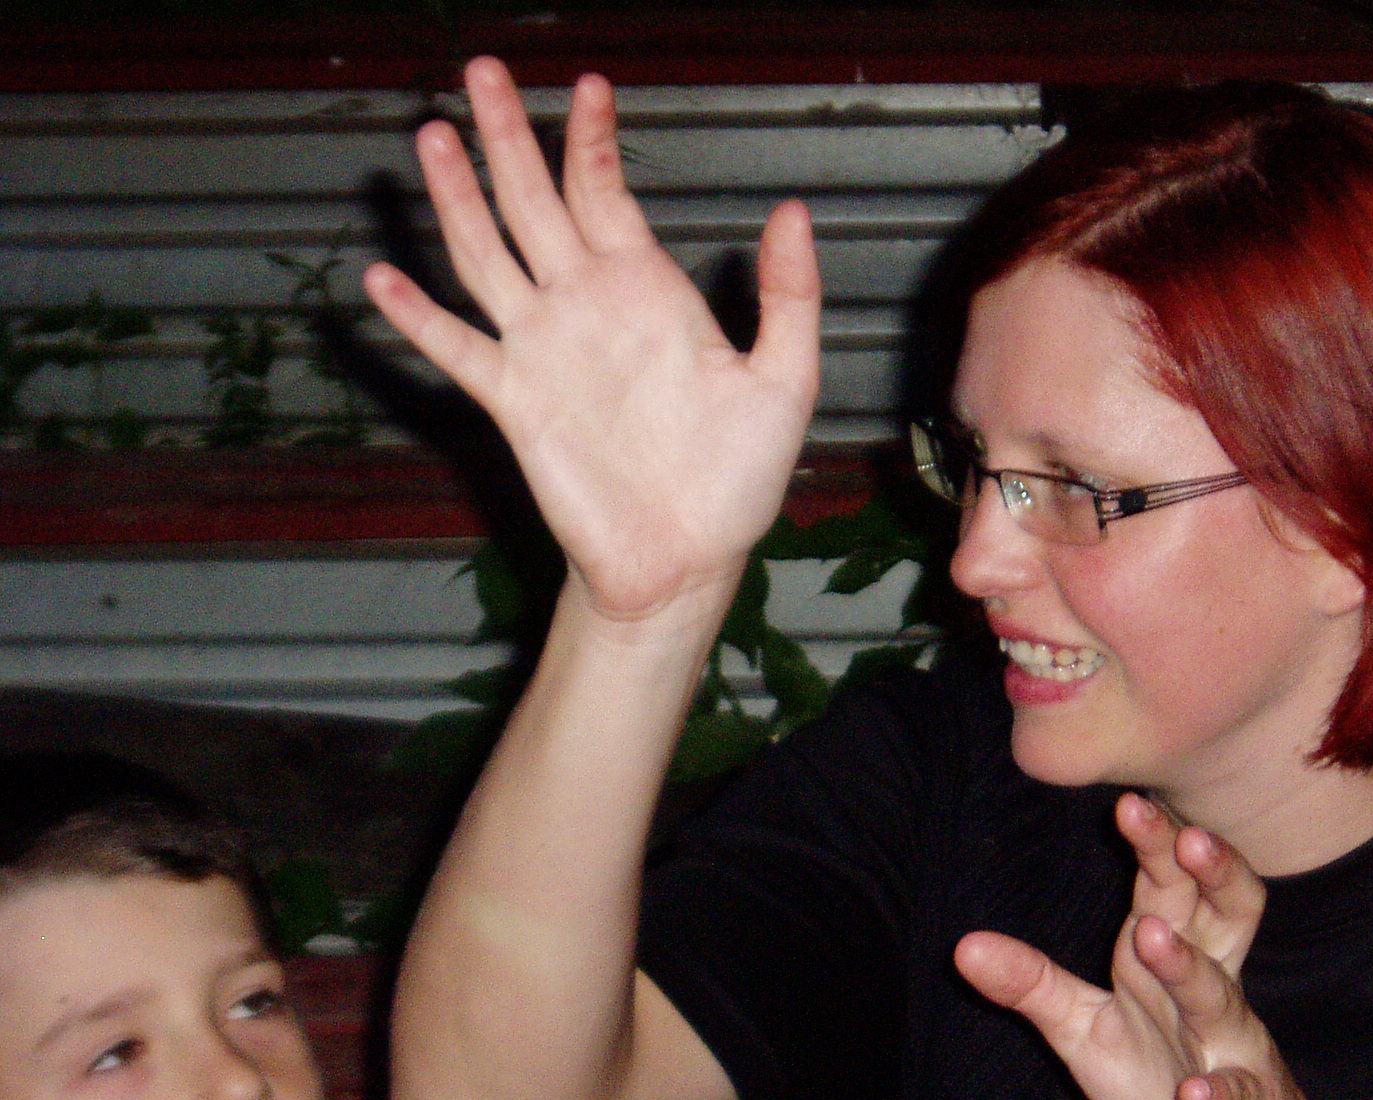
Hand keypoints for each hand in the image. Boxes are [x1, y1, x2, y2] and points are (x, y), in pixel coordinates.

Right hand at [362, 58, 821, 621]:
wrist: (689, 557)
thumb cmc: (739, 478)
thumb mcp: (784, 380)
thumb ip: (791, 295)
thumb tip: (791, 210)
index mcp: (649, 291)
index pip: (607, 194)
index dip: (592, 139)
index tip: (588, 83)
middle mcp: (587, 306)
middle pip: (533, 201)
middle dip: (508, 136)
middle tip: (481, 69)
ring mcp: (544, 348)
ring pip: (486, 253)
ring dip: (457, 198)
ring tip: (431, 136)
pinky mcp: (513, 400)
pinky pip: (456, 348)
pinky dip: (417, 316)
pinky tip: (381, 277)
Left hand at [955, 794, 1342, 1099]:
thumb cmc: (1171, 1080)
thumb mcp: (1088, 1031)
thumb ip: (1033, 986)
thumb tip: (961, 945)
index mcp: (1174, 962)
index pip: (1173, 890)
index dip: (1159, 848)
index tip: (1127, 804)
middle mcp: (1213, 993)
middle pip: (1221, 917)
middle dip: (1206, 873)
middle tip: (1183, 834)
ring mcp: (1235, 1051)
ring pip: (1221, 1000)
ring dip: (1190, 969)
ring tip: (1152, 937)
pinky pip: (1239, 1098)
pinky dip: (1219, 1092)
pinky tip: (1194, 1091)